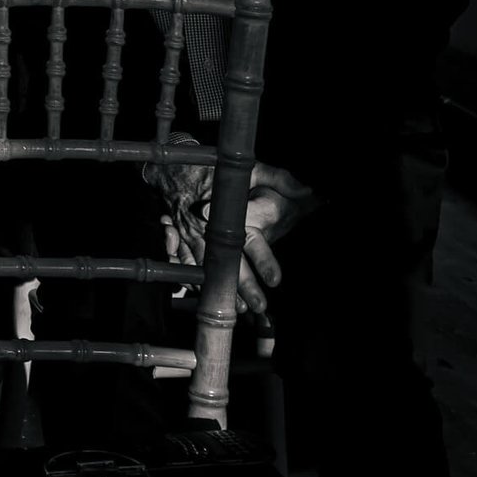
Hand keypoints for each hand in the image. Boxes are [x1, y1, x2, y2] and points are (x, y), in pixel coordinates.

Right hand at [156, 160, 318, 313]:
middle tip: (259, 307)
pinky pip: (184, 264)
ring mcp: (189, 235)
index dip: (263, 261)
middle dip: (242, 286)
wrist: (171, 167)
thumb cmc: (212, 167)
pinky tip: (203, 295)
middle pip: (227, 262)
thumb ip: (278, 178)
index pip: (248, 241)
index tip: (276, 280)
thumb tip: (306, 189)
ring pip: (206, 268)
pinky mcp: (178, 238)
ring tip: (237, 309)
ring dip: (219, 288)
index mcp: (227, 214)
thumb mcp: (248, 168)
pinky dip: (192, 281)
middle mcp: (207, 228)